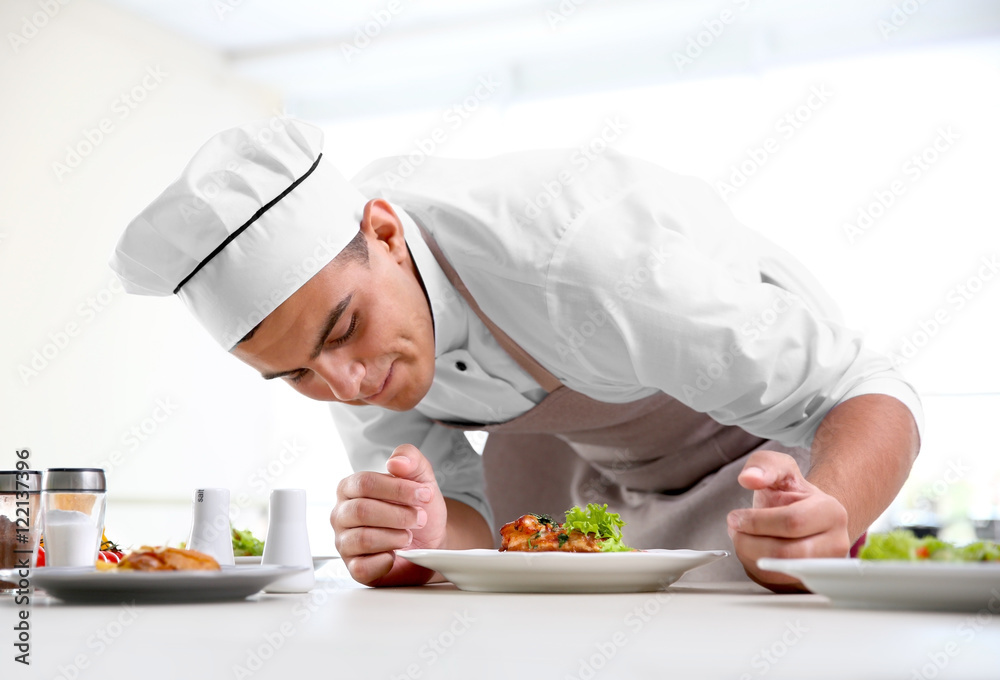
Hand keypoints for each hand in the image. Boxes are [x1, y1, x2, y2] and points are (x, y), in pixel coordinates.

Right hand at [331, 443, 446, 586]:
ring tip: (409, 535)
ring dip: (395, 537)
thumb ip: (410, 460)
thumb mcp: (421, 478)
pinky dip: (385, 561)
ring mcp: (345, 542)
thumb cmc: (418, 509)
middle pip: (361, 510)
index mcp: (351, 488)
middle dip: (398, 514)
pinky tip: (396, 554)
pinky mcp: (354, 568)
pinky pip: (362, 567)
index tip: (424, 494)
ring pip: (363, 538)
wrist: (431, 541)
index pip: (365, 483)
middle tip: (419, 518)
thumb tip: (395, 462)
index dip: (397, 489)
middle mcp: (342, 514)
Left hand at [727, 450, 849, 592]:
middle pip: (785, 553)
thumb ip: (763, 465)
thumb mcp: (779, 468)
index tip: (735, 517)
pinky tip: (753, 552)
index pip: (792, 522)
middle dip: (749, 542)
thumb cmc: (792, 494)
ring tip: (742, 539)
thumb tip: (749, 478)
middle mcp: (836, 544)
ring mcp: (824, 568)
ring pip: (780, 572)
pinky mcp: (810, 584)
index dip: (756, 521)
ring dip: (749, 556)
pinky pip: (776, 584)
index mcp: (832, 512)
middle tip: (735, 530)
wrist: (807, 516)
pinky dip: (756, 569)